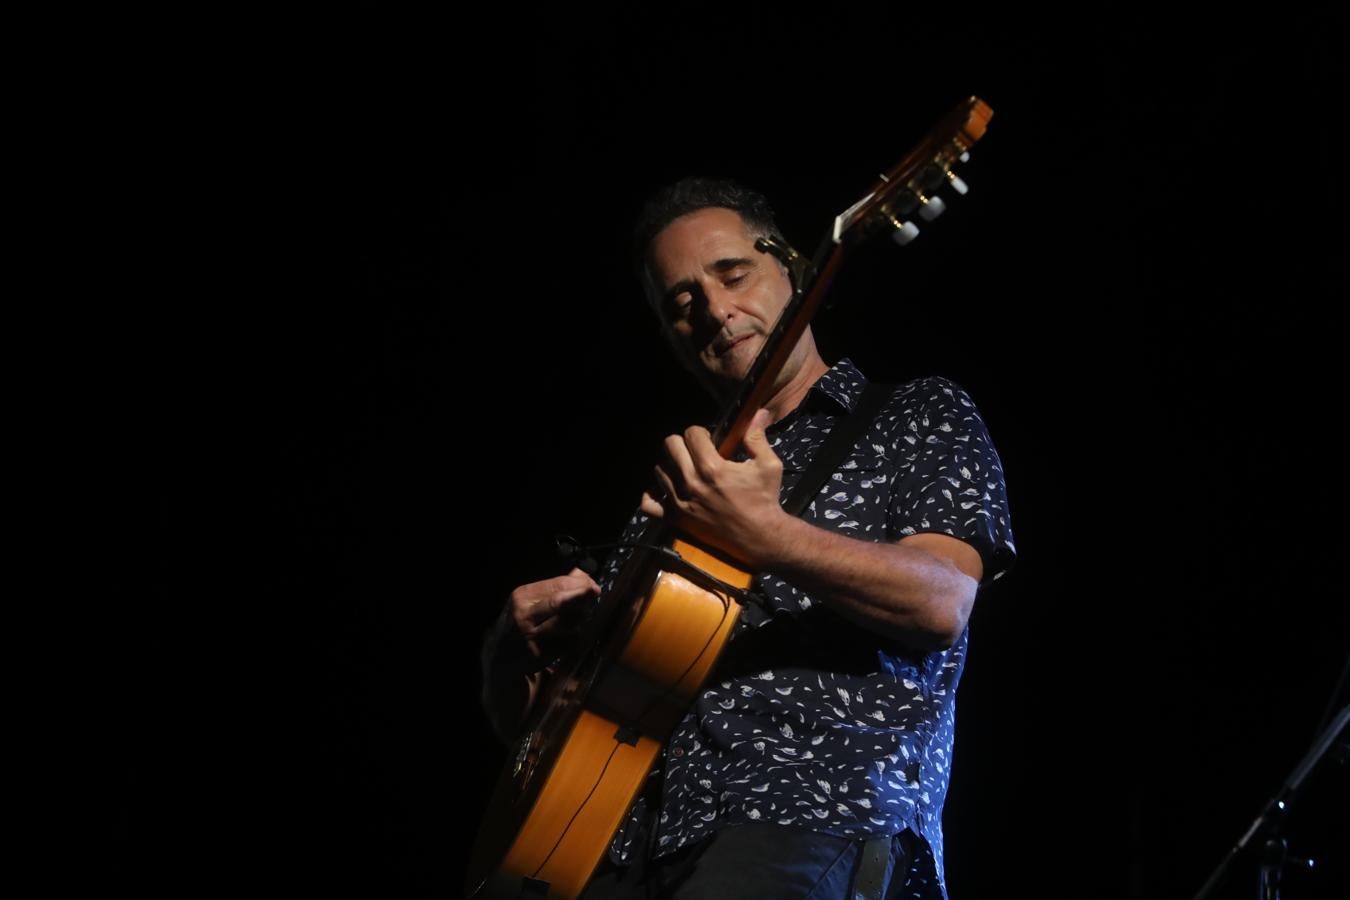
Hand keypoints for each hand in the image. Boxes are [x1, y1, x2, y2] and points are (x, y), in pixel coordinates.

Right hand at [505, 567, 600, 654]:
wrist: (502, 654)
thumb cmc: (522, 621)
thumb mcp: (530, 600)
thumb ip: (554, 587)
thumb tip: (580, 574)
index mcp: (523, 596)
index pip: (558, 584)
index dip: (580, 584)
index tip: (593, 586)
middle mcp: (525, 614)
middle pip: (561, 601)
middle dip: (582, 596)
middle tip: (595, 594)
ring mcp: (532, 635)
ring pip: (567, 622)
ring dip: (580, 618)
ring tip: (581, 617)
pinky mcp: (541, 653)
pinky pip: (567, 641)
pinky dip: (574, 637)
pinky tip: (570, 635)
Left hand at [639, 408, 787, 565]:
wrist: (760, 537)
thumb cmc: (764, 500)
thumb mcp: (767, 465)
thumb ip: (756, 437)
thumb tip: (758, 413)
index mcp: (712, 468)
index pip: (691, 433)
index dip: (701, 432)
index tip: (710, 440)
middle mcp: (691, 483)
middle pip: (670, 445)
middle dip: (684, 443)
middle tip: (697, 452)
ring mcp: (680, 502)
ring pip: (659, 469)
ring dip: (672, 465)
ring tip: (687, 470)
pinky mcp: (676, 519)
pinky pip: (648, 504)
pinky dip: (653, 494)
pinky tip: (666, 488)